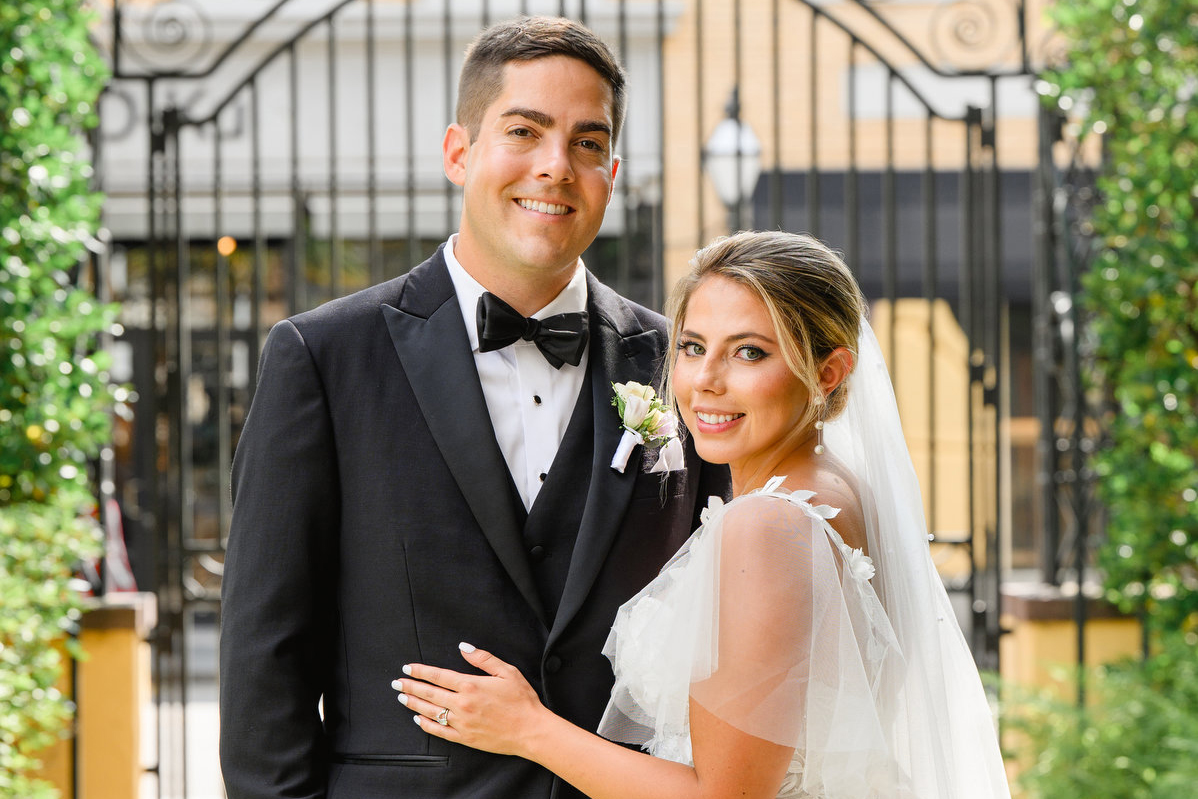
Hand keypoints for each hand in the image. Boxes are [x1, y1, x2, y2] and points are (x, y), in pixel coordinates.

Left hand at [392, 643, 550, 757]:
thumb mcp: (506, 672)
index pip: (438, 676)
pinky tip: (418, 719)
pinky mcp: (465, 738)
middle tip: (396, 682)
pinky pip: (440, 731)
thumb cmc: (522, 699)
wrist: (531, 730)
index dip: (420, 671)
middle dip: (411, 686)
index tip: (408, 668)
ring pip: (431, 712)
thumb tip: (463, 647)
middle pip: (429, 693)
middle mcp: (462, 704)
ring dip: (414, 703)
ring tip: (402, 697)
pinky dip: (426, 725)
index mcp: (471, 686)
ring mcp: (462, 723)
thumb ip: (483, 658)